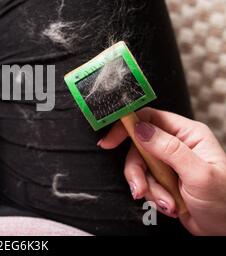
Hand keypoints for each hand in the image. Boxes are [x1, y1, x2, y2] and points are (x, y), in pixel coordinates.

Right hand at [99, 107, 225, 234]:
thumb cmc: (224, 200)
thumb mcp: (197, 173)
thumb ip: (168, 148)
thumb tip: (140, 129)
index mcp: (188, 134)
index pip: (150, 118)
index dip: (127, 126)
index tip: (110, 141)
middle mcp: (177, 145)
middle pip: (139, 147)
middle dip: (137, 171)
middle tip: (140, 188)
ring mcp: (169, 163)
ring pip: (140, 168)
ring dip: (149, 188)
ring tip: (167, 203)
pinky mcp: (164, 180)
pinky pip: (145, 183)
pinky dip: (154, 197)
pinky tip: (170, 205)